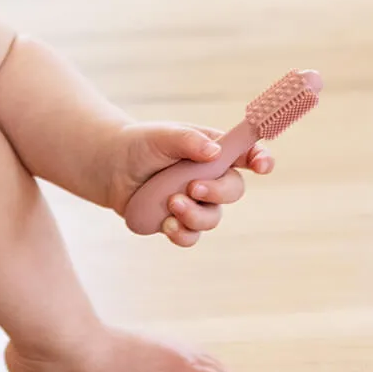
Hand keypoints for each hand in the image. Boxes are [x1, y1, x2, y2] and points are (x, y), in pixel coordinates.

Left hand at [107, 121, 274, 247]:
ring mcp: (196, 202)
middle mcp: (210, 178)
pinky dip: (182, 233)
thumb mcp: (162, 135)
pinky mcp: (177, 221)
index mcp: (213, 151)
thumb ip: (187, 140)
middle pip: (234, 190)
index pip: (247, 155)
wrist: (110, 167)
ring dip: (195, 215)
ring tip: (171, 203)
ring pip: (212, 218)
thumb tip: (214, 152)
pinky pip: (191, 236)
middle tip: (193, 187)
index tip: (262, 166)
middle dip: (218, 192)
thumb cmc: (141, 145)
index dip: (261, 160)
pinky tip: (166, 224)